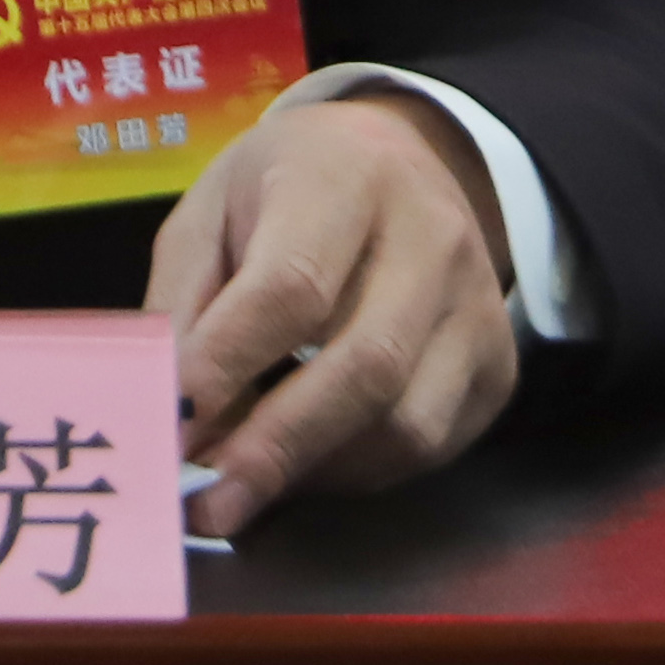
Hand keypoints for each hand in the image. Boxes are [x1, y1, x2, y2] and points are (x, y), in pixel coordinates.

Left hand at [149, 91, 519, 536]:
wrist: (401, 161)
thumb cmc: (284, 190)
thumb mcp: (211, 212)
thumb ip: (181, 304)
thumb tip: (164, 413)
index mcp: (342, 178)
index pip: (292, 285)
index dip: (229, 365)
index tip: (172, 426)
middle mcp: (431, 237)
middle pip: (365, 366)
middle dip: (276, 448)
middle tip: (207, 504)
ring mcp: (478, 305)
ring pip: (407, 423)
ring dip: (317, 470)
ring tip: (246, 486)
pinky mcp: (500, 364)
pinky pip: (432, 447)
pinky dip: (358, 472)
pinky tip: (307, 465)